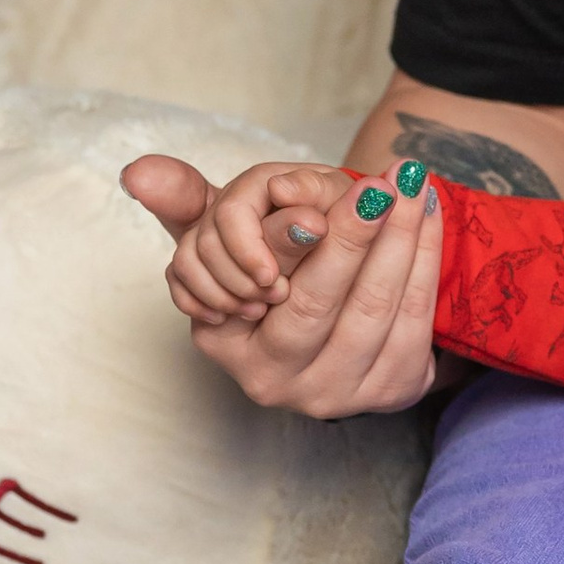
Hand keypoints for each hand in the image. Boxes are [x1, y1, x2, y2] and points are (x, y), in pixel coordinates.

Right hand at [121, 155, 443, 414]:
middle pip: (318, 303)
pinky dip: (425, 263)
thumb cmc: (277, 272)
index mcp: (224, 342)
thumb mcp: (226, 239)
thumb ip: (185, 203)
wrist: (342, 328)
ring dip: (400, 242)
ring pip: (374, 310)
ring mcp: (336, 392)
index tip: (316, 206)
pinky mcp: (392, 390)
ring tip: (411, 189)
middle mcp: (274, 380)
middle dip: (354, 237)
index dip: (288, 243)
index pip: (257, 285)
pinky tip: (427, 219)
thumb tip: (137, 171)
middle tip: (378, 185)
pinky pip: (414, 321)